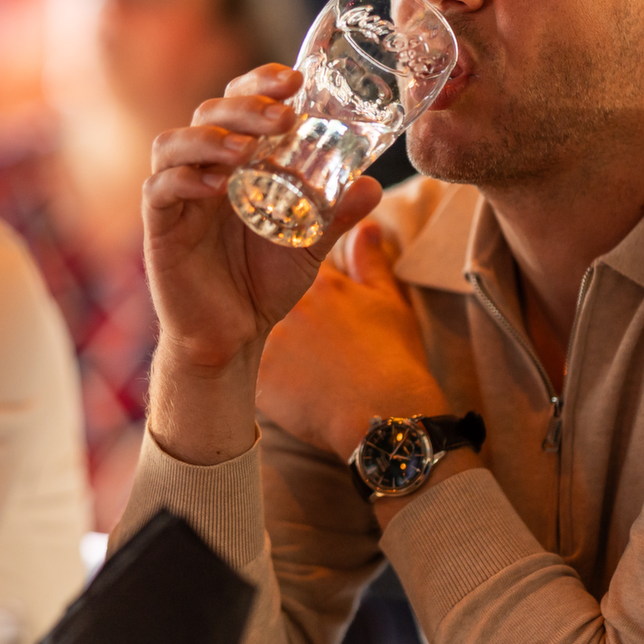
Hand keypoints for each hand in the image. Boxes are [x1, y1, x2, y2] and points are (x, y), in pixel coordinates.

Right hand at [141, 63, 381, 465]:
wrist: (231, 338)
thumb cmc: (263, 282)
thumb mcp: (309, 245)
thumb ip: (336, 214)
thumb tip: (371, 184)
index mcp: (236, 161)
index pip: (240, 103)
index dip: (261, 82)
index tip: (296, 79)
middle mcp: (202, 168)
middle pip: (208, 112)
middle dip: (244, 105)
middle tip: (282, 115)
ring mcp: (177, 195)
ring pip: (173, 143)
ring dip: (209, 138)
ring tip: (244, 150)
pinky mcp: (158, 227)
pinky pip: (159, 190)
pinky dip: (184, 179)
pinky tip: (215, 185)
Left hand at [259, 218, 448, 457]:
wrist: (385, 418)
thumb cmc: (394, 361)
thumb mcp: (390, 303)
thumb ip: (371, 261)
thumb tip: (368, 226)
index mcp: (323, 282)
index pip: (292, 258)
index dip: (292, 269)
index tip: (303, 292)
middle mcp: (293, 304)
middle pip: (267, 290)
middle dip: (274, 302)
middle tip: (301, 333)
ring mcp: (274, 339)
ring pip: (256, 327)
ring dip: (269, 337)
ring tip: (293, 361)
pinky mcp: (262, 375)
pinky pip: (249, 363)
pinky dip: (264, 370)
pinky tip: (281, 382)